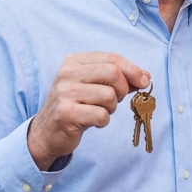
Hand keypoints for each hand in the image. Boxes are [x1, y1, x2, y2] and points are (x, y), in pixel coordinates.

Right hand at [27, 53, 149, 170]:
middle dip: (123, 89)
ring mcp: (65, 93)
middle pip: (113, 73)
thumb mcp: (92, 85)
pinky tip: (92, 121)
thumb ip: (116, 78)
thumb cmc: (75, 106)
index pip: (111, 58)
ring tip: (99, 111)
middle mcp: (67, 74)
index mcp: (74, 62)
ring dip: (111, 108)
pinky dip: (103, 121)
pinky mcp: (67, 114)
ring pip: (109, 96)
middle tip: (117, 99)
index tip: (145, 80)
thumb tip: (145, 77)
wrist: (46, 132)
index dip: (133, 70)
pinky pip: (102, 115)